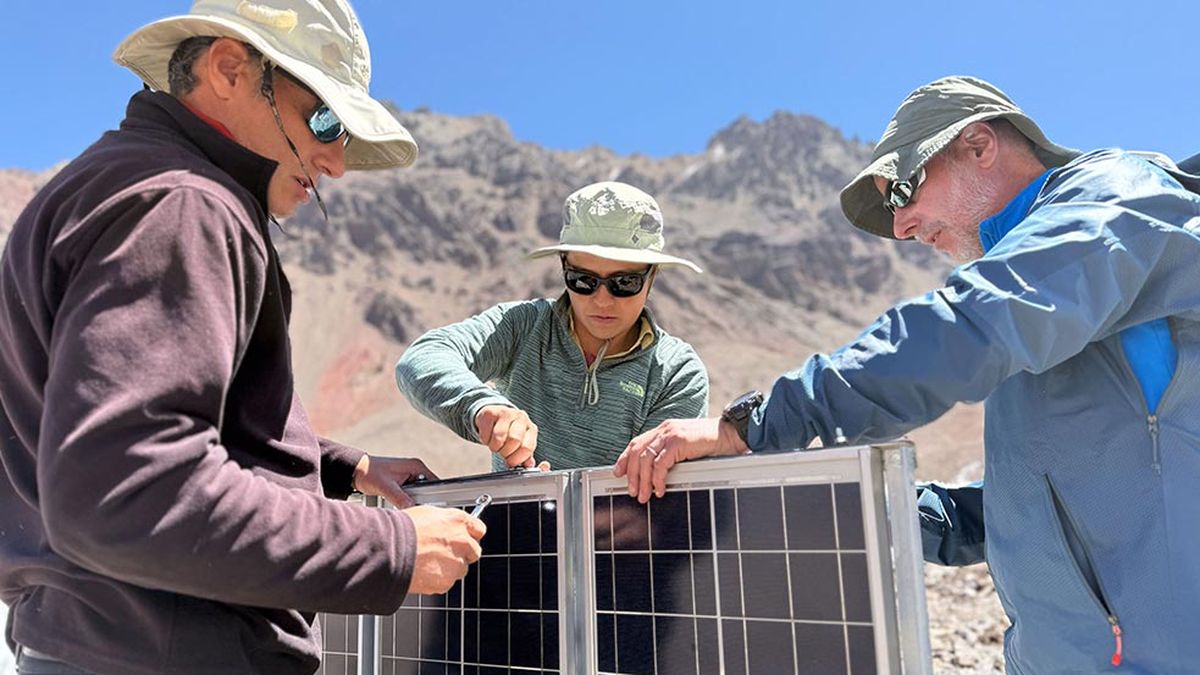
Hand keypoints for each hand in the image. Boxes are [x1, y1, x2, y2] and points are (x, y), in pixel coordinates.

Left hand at [353, 455, 436, 507]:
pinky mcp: (402, 482)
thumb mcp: (385, 486)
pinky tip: (399, 503)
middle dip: (422, 500)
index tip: (430, 507)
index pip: (434, 482)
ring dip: (413, 501)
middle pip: (428, 490)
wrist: (355, 471)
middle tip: (413, 507)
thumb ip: (400, 498)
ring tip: (403, 504)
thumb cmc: (368, 472)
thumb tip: (412, 508)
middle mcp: (415, 470)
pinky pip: (411, 494)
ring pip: (419, 493)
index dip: (434, 495)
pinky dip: (407, 500)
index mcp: (415, 466)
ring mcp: (409, 476)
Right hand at [404, 504, 485, 594]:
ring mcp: (456, 563)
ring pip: (460, 569)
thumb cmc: (402, 530)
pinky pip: (447, 582)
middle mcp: (462, 542)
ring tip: (428, 562)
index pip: (479, 529)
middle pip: (474, 551)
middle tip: (444, 553)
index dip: (470, 534)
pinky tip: (423, 571)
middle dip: (462, 553)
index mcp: (458, 521)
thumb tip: (445, 525)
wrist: (390, 551)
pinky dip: (437, 579)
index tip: (466, 537)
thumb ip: (444, 521)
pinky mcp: (447, 581)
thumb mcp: (427, 514)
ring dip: (449, 567)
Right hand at [475, 405, 548, 469]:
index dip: (517, 459)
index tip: (510, 462)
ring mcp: (507, 413)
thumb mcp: (520, 444)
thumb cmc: (509, 432)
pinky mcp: (491, 412)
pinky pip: (486, 432)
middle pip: (515, 441)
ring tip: (495, 445)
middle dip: (505, 452)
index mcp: (531, 429)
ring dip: (495, 447)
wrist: (494, 416)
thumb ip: (525, 456)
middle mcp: (521, 418)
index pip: (527, 447)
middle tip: (502, 452)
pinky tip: (488, 437)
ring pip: (499, 437)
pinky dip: (485, 440)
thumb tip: (529, 464)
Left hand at [614, 417, 747, 502]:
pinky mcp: (679, 442)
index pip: (637, 443)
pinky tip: (659, 489)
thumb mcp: (685, 447)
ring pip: (646, 458)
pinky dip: (657, 478)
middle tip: (633, 491)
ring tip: (643, 495)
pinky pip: (661, 463)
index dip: (625, 458)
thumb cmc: (711, 443)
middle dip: (632, 474)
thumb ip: (670, 454)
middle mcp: (664, 429)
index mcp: (664, 430)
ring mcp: (671, 434)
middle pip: (638, 452)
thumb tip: (656, 474)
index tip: (618, 473)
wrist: (730, 434)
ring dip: (642, 480)